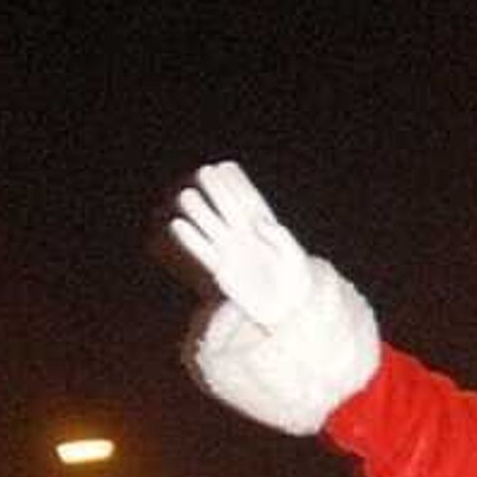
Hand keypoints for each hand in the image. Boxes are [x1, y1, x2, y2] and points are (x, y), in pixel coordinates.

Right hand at [168, 161, 317, 325]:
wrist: (288, 310)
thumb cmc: (297, 282)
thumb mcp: (295, 258)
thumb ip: (280, 237)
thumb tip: (257, 220)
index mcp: (266, 231)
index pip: (248, 201)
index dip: (237, 184)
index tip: (226, 166)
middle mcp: (246, 238)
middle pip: (228, 208)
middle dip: (217, 190)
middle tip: (205, 172)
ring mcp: (233, 252)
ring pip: (212, 226)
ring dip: (200, 212)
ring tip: (187, 195)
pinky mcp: (222, 271)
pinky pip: (203, 252)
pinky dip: (191, 239)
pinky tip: (178, 225)